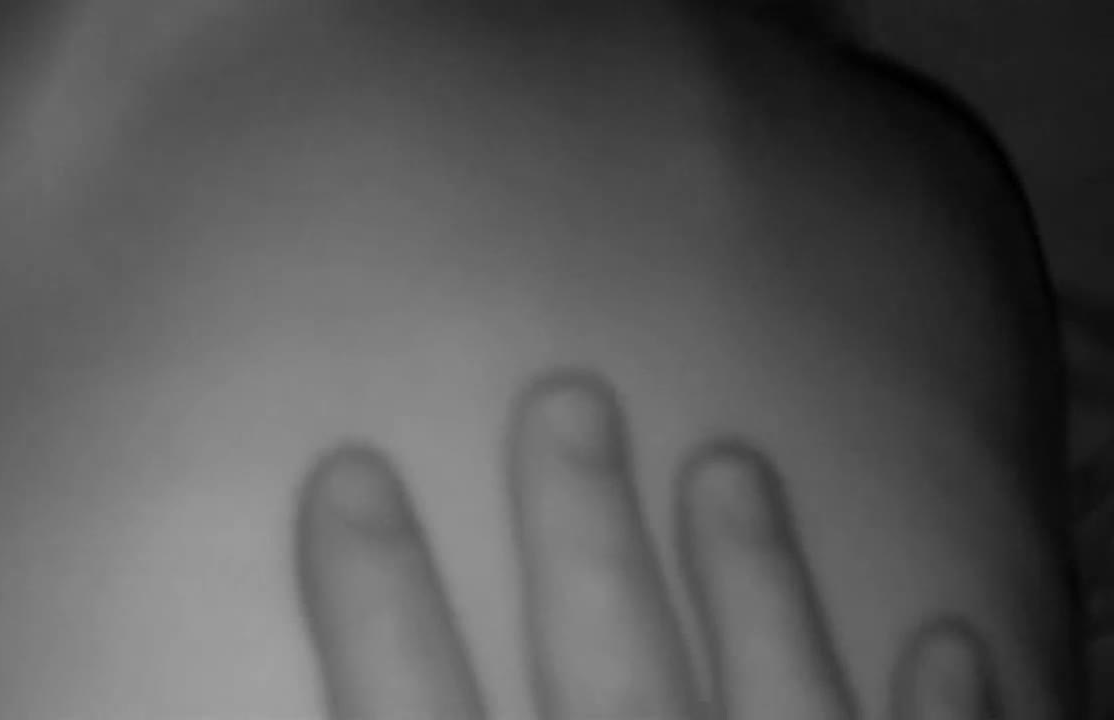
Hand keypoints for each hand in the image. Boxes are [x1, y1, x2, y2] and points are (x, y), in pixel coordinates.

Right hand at [295, 368, 1002, 719]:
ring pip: (769, 697)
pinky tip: (953, 633)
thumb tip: (228, 715)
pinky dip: (941, 712)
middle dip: (581, 530)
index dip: (375, 594)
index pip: (413, 710)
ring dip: (754, 577)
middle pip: (604, 669)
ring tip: (734, 463)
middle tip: (568, 397)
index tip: (345, 469)